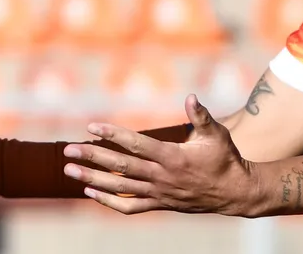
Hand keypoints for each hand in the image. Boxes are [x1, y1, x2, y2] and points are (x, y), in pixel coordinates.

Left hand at [63, 94, 259, 215]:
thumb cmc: (225, 158)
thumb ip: (201, 116)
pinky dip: (109, 201)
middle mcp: (161, 176)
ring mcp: (158, 193)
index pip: (136, 144)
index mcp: (172, 156)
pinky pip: (129, 207)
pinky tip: (91, 193)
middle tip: (68, 151)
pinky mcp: (159, 204)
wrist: (234, 193)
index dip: (113, 135)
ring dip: (93, 180)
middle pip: (121, 167)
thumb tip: (191, 96)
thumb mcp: (216, 134)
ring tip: (70, 172)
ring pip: (120, 188)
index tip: (92, 126)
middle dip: (93, 158)